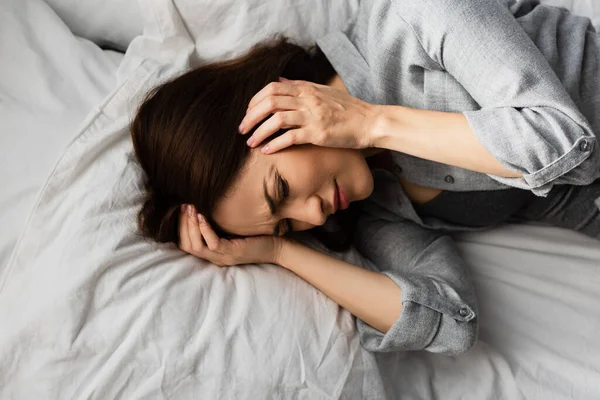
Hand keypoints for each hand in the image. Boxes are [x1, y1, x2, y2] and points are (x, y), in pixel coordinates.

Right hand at [178, 204, 283, 265]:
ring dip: (190, 225)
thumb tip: (204, 205)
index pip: (186, 245)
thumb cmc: (256, 236)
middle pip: (188, 246)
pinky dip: (205, 229)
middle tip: (183, 206)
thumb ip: (218, 225)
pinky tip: (202, 216)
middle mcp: (215, 258)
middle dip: (182, 224)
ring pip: (196, 246)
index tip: (181, 210)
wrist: (277, 248)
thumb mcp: (232, 230)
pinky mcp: (233, 252)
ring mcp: (223, 257)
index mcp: (213, 254)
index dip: (180, 228)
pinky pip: (213, 243)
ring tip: (190, 208)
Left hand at [238, 78, 379, 153]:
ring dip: (259, 132)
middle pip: (269, 103)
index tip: (248, 113)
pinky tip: (266, 151)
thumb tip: (280, 81)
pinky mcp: (318, 133)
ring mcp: (312, 116)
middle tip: (242, 129)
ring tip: (250, 143)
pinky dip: (274, 144)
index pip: (272, 89)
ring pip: (276, 120)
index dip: (255, 100)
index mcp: (307, 89)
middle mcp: (308, 100)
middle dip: (251, 116)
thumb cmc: (348, 109)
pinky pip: (290, 137)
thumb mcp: (324, 92)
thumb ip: (301, 86)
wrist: (370, 122)